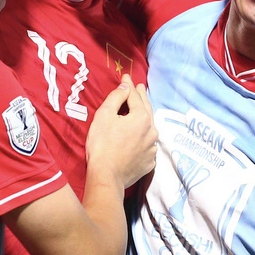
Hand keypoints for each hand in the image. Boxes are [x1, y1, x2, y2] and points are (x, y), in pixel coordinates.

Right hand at [85, 74, 157, 188]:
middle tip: (140, 87)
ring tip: (141, 111)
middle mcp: (152, 132)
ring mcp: (152, 149)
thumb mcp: (104, 116)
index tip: (126, 77)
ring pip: (149, 129)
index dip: (130, 86)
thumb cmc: (102, 144)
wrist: (107, 176)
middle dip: (142, 98)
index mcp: (142, 118)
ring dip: (144, 119)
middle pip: (147, 110)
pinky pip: (147, 145)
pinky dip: (143, 138)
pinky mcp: (149, 162)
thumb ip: (116, 98)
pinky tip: (139, 137)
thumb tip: (126, 86)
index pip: (135, 97)